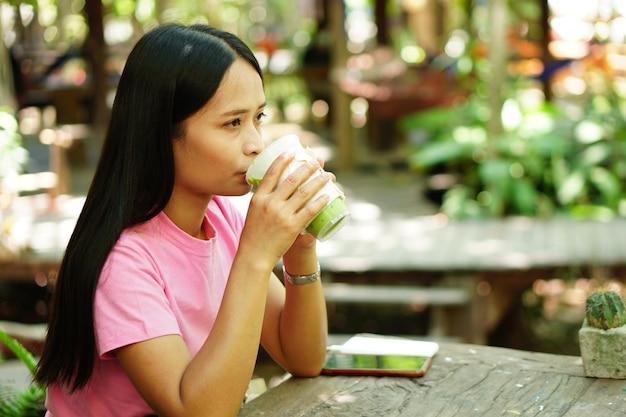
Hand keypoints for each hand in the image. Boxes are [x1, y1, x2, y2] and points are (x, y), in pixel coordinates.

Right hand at [240, 151, 329, 266]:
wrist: (254, 255)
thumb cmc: (254, 234)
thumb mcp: (253, 211)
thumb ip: (263, 199)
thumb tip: (273, 186)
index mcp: (259, 197)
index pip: (272, 172)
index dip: (284, 159)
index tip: (293, 151)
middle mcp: (270, 203)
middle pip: (292, 179)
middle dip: (307, 168)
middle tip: (317, 162)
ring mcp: (282, 215)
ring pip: (304, 193)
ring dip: (318, 182)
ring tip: (328, 176)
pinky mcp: (292, 227)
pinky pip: (310, 211)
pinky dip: (320, 202)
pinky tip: (328, 196)